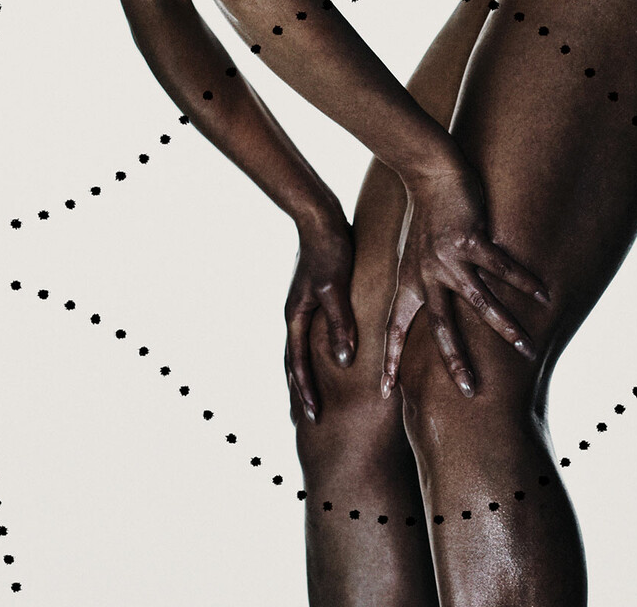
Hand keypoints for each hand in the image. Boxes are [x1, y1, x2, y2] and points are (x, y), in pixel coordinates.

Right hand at [285, 212, 358, 423]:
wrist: (319, 218)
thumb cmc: (329, 250)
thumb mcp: (335, 288)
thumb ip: (340, 323)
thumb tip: (343, 361)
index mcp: (295, 316)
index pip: (298, 364)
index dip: (305, 391)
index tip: (312, 416)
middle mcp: (294, 314)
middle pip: (292, 361)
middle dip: (298, 390)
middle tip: (303, 418)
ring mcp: (302, 305)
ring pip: (299, 349)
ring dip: (303, 373)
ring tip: (309, 394)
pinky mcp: (313, 296)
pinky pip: (310, 333)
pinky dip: (312, 352)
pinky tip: (324, 356)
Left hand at [380, 164, 549, 398]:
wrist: (430, 172)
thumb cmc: (426, 215)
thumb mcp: (413, 253)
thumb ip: (423, 281)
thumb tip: (433, 305)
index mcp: (410, 280)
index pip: (395, 327)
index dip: (390, 359)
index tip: (384, 392)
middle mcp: (426, 273)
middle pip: (440, 326)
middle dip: (455, 360)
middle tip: (470, 390)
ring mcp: (449, 257)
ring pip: (479, 301)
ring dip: (505, 327)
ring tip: (526, 349)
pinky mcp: (470, 239)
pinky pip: (502, 267)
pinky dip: (525, 281)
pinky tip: (544, 295)